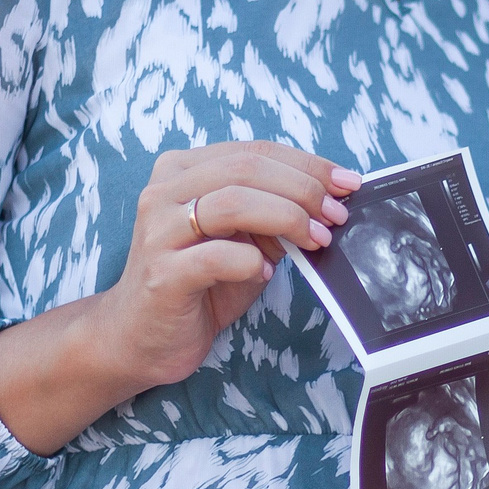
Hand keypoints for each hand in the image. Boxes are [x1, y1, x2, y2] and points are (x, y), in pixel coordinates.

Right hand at [95, 142, 356, 391]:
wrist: (140, 337)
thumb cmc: (197, 285)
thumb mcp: (242, 242)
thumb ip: (273, 217)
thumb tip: (329, 202)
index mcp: (184, 170)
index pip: (253, 151)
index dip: (306, 164)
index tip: (347, 183)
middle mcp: (164, 191)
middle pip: (245, 169)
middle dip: (302, 189)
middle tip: (336, 215)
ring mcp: (158, 231)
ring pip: (231, 203)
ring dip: (285, 218)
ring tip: (315, 240)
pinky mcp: (161, 274)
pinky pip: (215, 257)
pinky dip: (249, 262)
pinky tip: (264, 273)